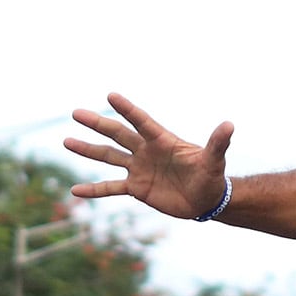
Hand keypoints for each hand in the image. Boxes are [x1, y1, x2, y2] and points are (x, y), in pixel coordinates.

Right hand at [65, 93, 233, 219]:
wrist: (206, 200)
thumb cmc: (211, 177)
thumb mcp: (214, 161)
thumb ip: (217, 143)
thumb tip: (229, 125)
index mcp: (161, 141)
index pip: (141, 121)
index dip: (127, 109)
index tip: (110, 95)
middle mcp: (146, 151)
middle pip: (118, 134)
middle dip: (97, 124)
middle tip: (76, 113)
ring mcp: (138, 168)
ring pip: (109, 157)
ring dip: (88, 150)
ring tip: (66, 141)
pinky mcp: (136, 188)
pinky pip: (111, 188)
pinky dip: (94, 189)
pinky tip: (75, 190)